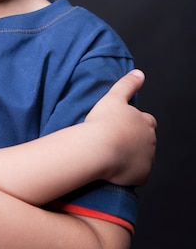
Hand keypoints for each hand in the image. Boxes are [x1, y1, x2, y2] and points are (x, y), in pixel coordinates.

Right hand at [85, 69, 156, 185]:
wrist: (97, 148)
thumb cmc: (103, 123)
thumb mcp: (114, 96)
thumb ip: (128, 84)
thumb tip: (139, 73)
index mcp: (146, 122)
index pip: (146, 121)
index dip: (133, 123)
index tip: (120, 125)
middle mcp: (151, 140)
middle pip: (145, 140)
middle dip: (133, 140)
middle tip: (114, 139)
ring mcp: (148, 159)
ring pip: (141, 157)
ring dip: (131, 155)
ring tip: (111, 153)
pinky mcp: (142, 175)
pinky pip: (138, 174)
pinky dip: (130, 172)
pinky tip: (115, 168)